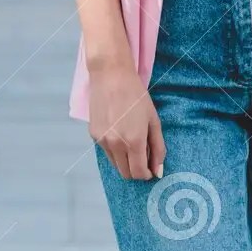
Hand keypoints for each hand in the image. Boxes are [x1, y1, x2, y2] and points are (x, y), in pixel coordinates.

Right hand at [88, 62, 164, 180]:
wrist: (111, 76)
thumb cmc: (136, 95)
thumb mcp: (153, 120)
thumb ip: (158, 147)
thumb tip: (158, 171)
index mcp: (134, 142)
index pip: (139, 173)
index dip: (147, 175)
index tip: (151, 169)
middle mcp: (116, 145)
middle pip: (126, 173)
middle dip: (136, 170)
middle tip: (143, 156)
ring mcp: (102, 141)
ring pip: (115, 164)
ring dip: (125, 161)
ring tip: (130, 140)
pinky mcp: (93, 135)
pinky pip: (106, 151)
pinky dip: (115, 149)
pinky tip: (119, 131)